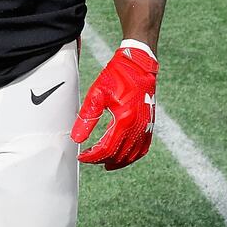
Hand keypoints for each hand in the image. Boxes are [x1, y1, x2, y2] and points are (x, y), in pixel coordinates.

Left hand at [71, 46, 158, 169]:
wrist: (138, 64)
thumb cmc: (117, 76)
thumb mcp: (97, 94)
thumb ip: (87, 118)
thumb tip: (76, 139)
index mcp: (124, 120)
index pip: (106, 149)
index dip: (92, 156)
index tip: (81, 156)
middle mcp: (138, 127)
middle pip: (118, 155)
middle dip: (102, 160)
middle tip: (89, 157)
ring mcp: (146, 127)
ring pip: (132, 155)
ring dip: (117, 161)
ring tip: (103, 162)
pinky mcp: (150, 124)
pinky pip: (143, 148)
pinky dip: (132, 156)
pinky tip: (123, 156)